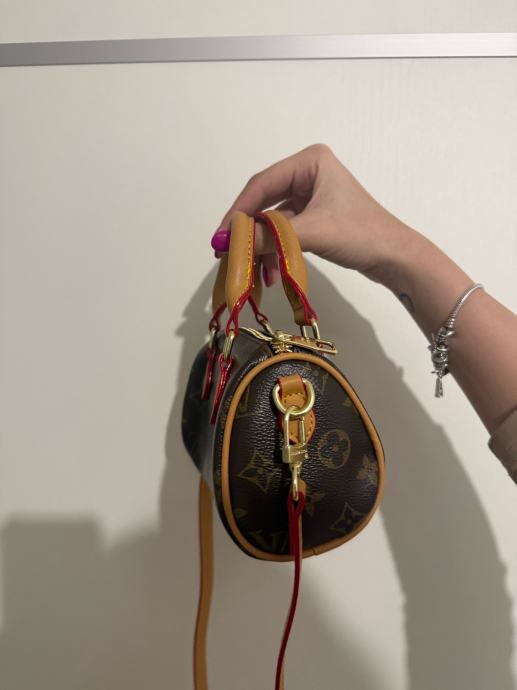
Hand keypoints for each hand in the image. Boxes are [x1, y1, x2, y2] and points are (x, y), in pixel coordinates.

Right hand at [211, 143, 415, 287]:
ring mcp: (311, 194)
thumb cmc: (361, 235)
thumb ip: (268, 237)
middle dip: (248, 230)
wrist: (396, 257)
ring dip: (262, 245)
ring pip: (273, 219)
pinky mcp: (315, 214)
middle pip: (264, 201)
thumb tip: (227, 243)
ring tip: (251, 270)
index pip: (262, 184)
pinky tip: (270, 272)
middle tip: (227, 253)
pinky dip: (276, 249)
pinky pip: (285, 230)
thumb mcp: (311, 234)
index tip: (220, 237)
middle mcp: (308, 172)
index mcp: (310, 161)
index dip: (237, 212)